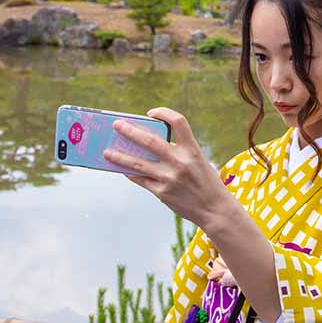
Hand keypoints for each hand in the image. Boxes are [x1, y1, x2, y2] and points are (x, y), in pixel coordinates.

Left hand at [104, 107, 231, 229]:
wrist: (214, 209)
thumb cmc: (206, 182)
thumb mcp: (198, 161)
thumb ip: (179, 152)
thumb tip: (149, 145)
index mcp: (193, 149)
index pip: (178, 122)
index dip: (164, 113)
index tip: (151, 113)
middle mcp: (180, 161)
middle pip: (149, 140)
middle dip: (130, 131)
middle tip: (116, 125)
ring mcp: (169, 177)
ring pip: (137, 163)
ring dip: (120, 156)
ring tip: (107, 152)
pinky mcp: (162, 192)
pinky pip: (140, 179)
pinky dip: (129, 173)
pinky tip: (122, 169)